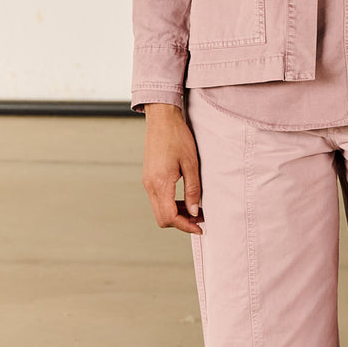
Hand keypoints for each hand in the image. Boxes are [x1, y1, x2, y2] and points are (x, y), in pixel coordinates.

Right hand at [141, 103, 203, 233]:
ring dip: (176, 214)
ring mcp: (147, 182)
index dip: (186, 226)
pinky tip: (184, 199)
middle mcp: (150, 185)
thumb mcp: (191, 163)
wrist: (162, 119)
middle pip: (162, 218)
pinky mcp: (148, 177)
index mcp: (160, 183)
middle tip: (199, 220)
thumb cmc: (177, 137)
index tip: (200, 228)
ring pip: (159, 210)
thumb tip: (194, 212)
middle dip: (181, 223)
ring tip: (195, 209)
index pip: (170, 217)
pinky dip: (170, 204)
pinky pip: (157, 199)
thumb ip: (193, 190)